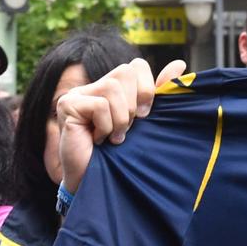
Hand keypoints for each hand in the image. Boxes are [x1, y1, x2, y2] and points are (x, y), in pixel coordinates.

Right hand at [55, 58, 186, 192]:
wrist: (96, 182)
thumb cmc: (120, 155)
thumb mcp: (145, 121)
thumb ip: (158, 93)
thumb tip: (179, 63)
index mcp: (114, 88)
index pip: (136, 66)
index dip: (146, 89)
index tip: (143, 116)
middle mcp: (94, 86)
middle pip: (125, 71)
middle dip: (132, 105)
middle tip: (126, 129)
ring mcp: (78, 94)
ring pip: (112, 87)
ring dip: (120, 119)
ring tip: (113, 137)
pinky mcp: (67, 105)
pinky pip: (100, 104)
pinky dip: (105, 126)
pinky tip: (98, 139)